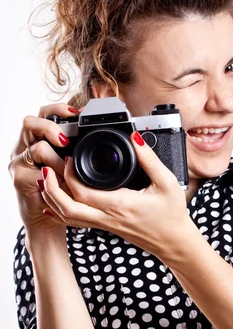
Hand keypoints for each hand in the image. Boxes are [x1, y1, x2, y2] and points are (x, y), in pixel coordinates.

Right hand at [8, 103, 80, 235]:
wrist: (46, 219)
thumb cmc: (62, 191)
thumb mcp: (73, 167)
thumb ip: (80, 152)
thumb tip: (116, 141)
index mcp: (38, 138)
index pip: (44, 113)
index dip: (59, 109)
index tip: (78, 112)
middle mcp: (25, 146)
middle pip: (31, 122)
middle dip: (50, 126)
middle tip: (65, 139)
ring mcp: (19, 161)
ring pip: (35, 146)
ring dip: (55, 155)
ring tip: (67, 165)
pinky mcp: (20, 177)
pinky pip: (37, 169)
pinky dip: (52, 172)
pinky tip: (61, 177)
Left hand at [38, 132, 191, 258]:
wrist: (174, 242)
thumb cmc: (172, 214)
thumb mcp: (167, 182)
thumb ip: (150, 159)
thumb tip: (135, 138)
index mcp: (120, 204)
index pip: (82, 192)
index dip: (69, 175)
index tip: (69, 158)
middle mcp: (108, 217)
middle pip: (67, 208)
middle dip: (51, 189)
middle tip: (48, 169)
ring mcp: (105, 224)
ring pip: (68, 217)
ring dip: (52, 200)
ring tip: (47, 181)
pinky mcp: (106, 227)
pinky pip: (77, 222)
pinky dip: (61, 212)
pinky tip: (54, 205)